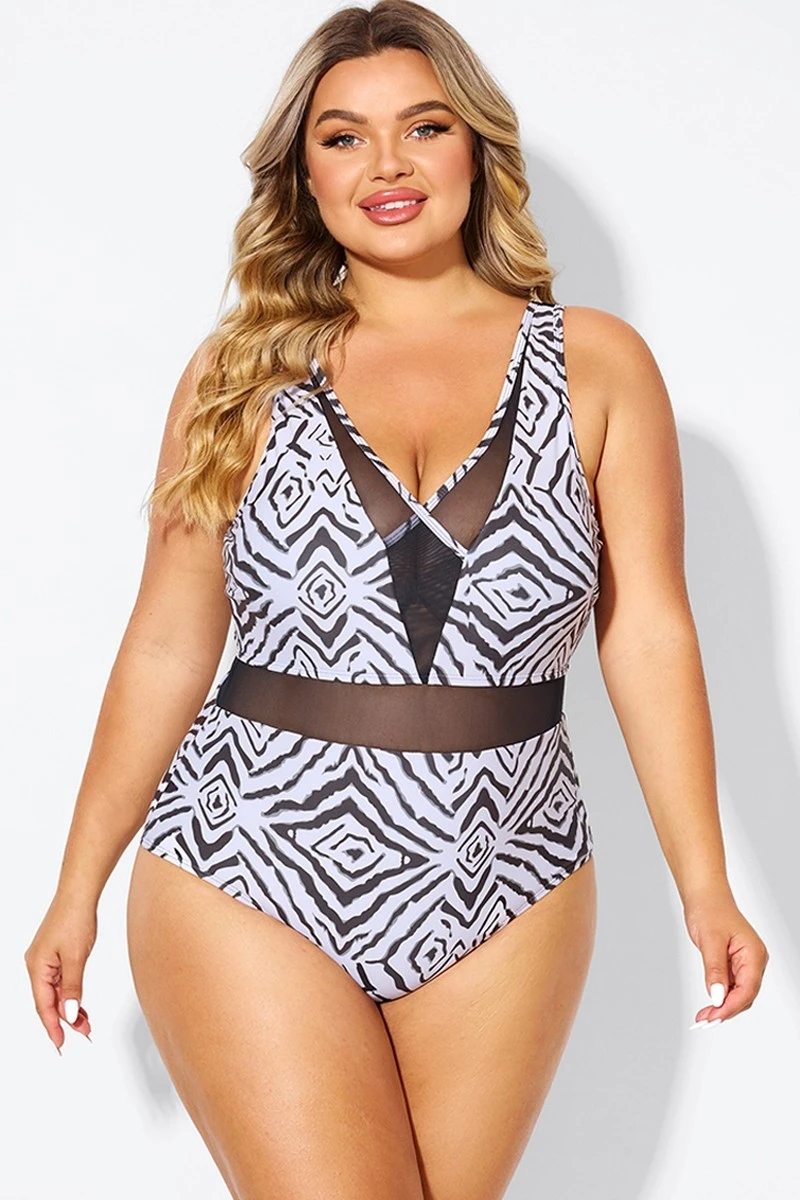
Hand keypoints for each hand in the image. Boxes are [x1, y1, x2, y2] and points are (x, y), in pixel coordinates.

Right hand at [24, 895, 95, 1053]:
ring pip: (55, 992)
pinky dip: (70, 993)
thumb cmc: (74, 918)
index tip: (61, 1044)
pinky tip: (79, 1003)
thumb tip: (69, 1014)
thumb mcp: (76, 958)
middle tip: (84, 1033)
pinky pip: (60, 981)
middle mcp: (37, 965)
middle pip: (48, 1001)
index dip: (53, 1027)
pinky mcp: (55, 954)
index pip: (44, 1005)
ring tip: (86, 1022)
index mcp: (37, 968)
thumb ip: (73, 988)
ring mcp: (45, 959)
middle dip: (65, 1020)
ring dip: (69, 1008)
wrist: (79, 893)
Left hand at [683, 889, 768, 1027]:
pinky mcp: (734, 964)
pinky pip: (731, 986)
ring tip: (703, 1017)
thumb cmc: (710, 910)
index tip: (712, 1017)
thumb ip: (714, 970)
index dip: (730, 1007)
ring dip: (722, 1007)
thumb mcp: (710, 941)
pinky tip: (708, 1005)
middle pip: (744, 996)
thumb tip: (717, 997)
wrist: (704, 895)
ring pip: (738, 994)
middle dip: (725, 1011)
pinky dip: (720, 997)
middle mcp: (753, 961)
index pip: (747, 990)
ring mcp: (745, 963)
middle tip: (703, 1021)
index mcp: (754, 955)